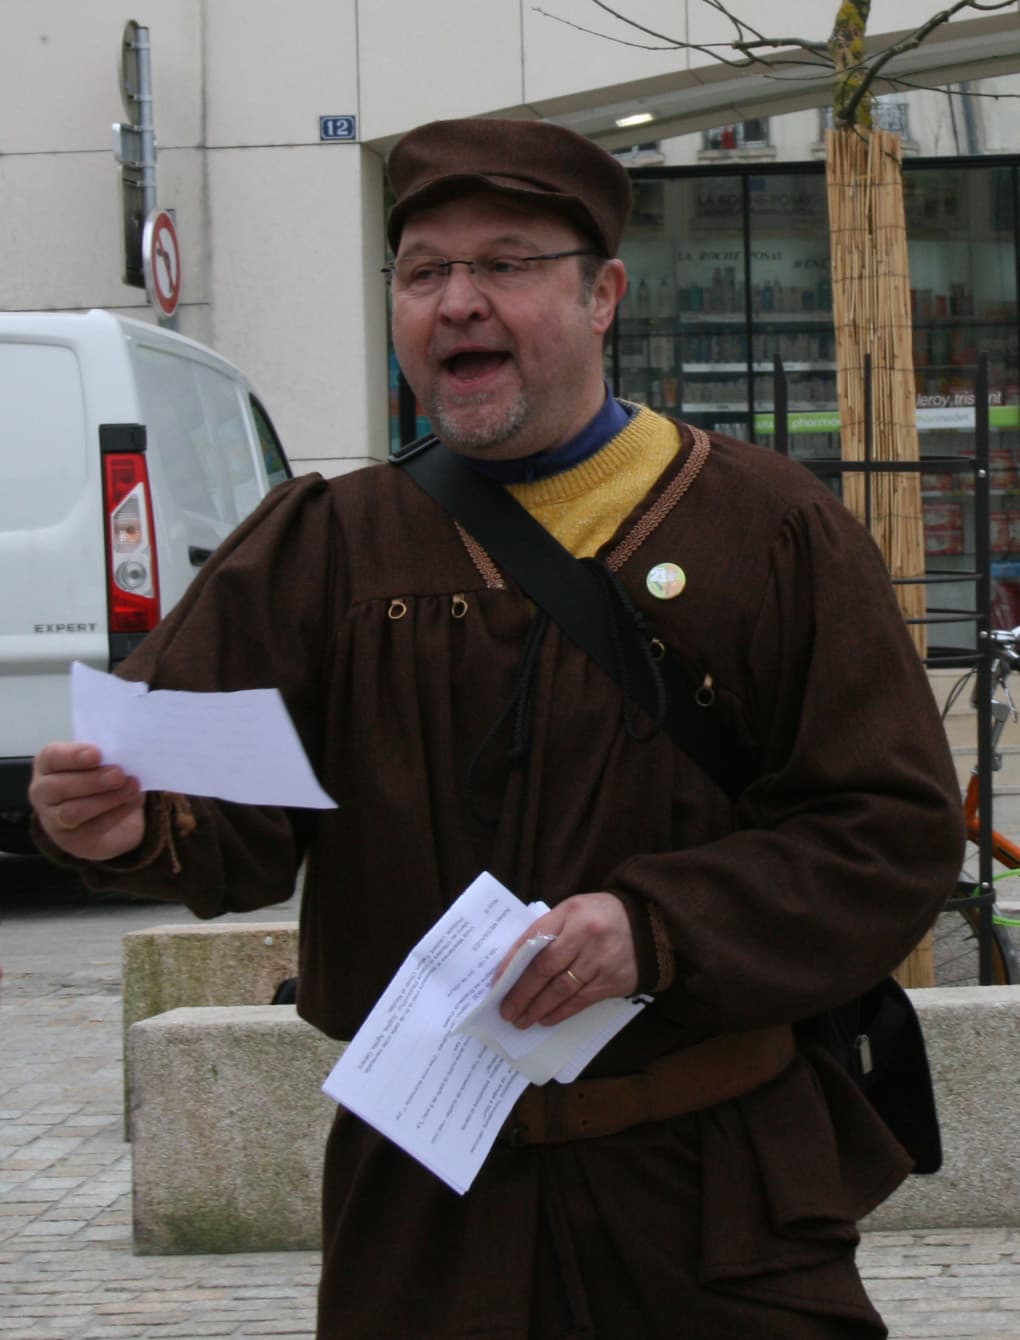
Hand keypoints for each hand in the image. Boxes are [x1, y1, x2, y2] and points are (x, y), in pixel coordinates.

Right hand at [30, 743, 145, 861]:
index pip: (51, 757)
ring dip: (105, 799)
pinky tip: (132, 802)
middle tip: (119, 774)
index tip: (97, 754)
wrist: (108, 813)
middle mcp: (42, 791)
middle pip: (58, 787)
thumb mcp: (101, 762)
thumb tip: (125, 754)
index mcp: (47, 764)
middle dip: (91, 780)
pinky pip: (92, 828)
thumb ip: (106, 757)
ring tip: (132, 788)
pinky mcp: (70, 839)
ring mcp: (52, 818)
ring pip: (73, 811)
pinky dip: (116, 814)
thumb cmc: (100, 775)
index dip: (72, 755)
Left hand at [495, 892, 637, 1029]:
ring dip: (538, 1008)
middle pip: (546, 970)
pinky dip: (561, 1012)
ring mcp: (602, 961)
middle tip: (506, 1011)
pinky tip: (546, 1019)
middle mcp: (586, 937)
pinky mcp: (613, 982)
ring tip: (522, 1020)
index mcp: (572, 914)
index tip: (497, 983)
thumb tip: (516, 962)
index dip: (513, 964)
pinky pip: (581, 1001)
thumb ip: (547, 929)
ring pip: (562, 990)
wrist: (650, 924)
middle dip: (522, 994)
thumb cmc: (600, 915)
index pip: (535, 941)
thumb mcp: (572, 909)